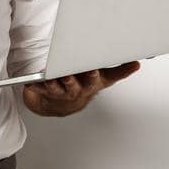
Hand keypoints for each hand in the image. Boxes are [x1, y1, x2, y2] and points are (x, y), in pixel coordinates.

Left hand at [22, 61, 141, 116]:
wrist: (64, 105)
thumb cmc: (85, 85)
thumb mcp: (104, 79)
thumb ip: (120, 70)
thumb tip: (137, 63)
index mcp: (90, 84)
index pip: (93, 80)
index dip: (92, 76)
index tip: (92, 71)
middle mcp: (75, 89)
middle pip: (73, 85)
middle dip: (71, 80)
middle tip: (68, 74)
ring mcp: (60, 91)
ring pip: (55, 87)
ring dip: (52, 82)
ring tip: (49, 77)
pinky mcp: (45, 91)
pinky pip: (39, 89)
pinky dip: (35, 86)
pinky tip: (31, 83)